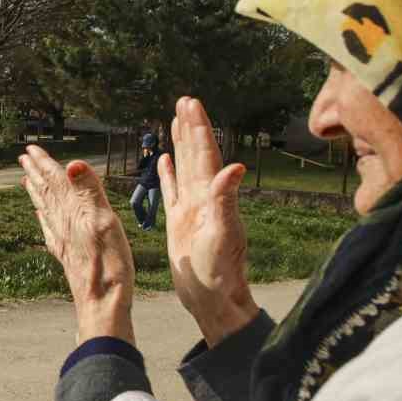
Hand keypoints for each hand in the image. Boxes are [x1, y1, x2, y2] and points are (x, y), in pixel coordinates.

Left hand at [19, 146, 134, 341]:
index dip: (44, 163)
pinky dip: (43, 217)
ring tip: (28, 180)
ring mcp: (63, 240)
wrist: (102, 304)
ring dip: (37, 192)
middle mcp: (64, 224)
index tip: (31, 148)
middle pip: (46, 192)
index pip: (55, 181)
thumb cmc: (108, 266)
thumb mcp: (105, 222)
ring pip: (45, 209)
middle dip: (36, 173)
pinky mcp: (67, 254)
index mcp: (74, 212)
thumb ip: (90, 192)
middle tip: (23, 158)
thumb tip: (72, 164)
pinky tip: (40, 216)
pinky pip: (49, 229)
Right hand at [161, 97, 258, 343]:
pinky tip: (166, 160)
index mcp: (212, 196)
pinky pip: (172, 189)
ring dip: (181, 143)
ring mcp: (191, 209)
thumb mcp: (223, 235)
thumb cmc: (220, 271)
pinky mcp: (180, 222)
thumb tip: (235, 167)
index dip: (198, 128)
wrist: (213, 299)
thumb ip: (226, 200)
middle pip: (196, 154)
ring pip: (184, 167)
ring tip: (174, 121)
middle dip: (190, 127)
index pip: (205, 154)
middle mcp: (204, 198)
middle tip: (185, 101)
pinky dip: (169, 173)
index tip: (191, 103)